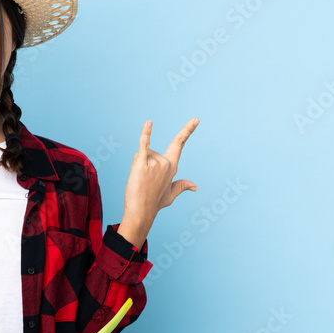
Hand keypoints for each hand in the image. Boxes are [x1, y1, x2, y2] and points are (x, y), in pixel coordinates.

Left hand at [119, 118, 198, 248]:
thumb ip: (182, 186)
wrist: (141, 212)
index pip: (180, 144)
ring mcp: (155, 163)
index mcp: (172, 167)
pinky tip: (149, 123)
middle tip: (144, 183)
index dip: (187, 131)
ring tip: (139, 181)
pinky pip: (143, 144)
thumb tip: (195, 186)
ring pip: (141, 154)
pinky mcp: (143, 163)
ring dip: (137, 165)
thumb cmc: (154, 204)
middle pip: (150, 152)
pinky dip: (146, 134)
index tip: (196, 119)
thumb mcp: (171, 195)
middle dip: (143, 164)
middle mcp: (166, 163)